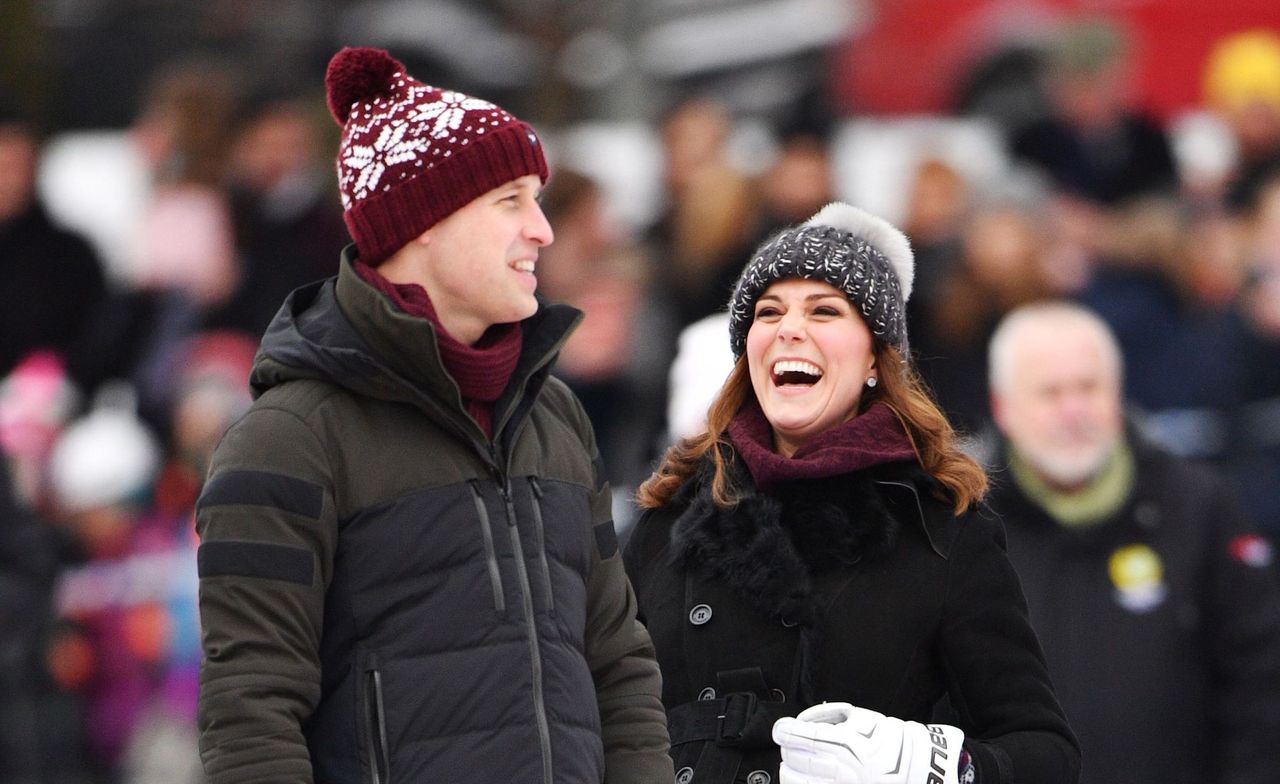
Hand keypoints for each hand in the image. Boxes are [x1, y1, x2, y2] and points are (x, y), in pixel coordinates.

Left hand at [772, 703, 963, 783]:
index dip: (787, 732)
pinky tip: (803, 780)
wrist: (924, 769)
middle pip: (799, 759)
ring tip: (793, 765)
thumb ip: (831, 716)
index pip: (807, 737)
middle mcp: (846, 768)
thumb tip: (803, 720)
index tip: (780, 729)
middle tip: (788, 745)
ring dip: (790, 771)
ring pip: (800, 782)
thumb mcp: (864, 717)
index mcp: (850, 744)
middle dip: (788, 750)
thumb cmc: (892, 740)